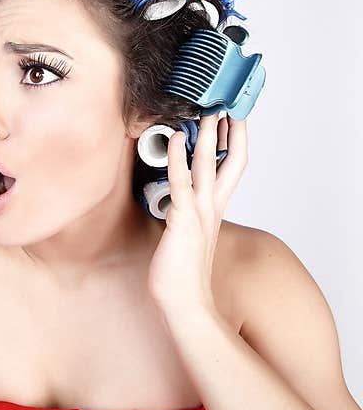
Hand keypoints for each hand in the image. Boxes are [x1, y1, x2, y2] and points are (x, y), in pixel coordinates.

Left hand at [147, 112, 247, 313]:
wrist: (184, 304)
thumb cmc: (181, 275)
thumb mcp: (187, 237)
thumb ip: (186, 218)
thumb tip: (177, 205)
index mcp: (214, 211)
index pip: (231, 169)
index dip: (234, 143)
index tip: (233, 120)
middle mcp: (211, 209)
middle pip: (227, 161)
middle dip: (228, 132)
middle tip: (226, 105)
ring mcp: (198, 213)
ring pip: (206, 166)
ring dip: (205, 137)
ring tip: (203, 111)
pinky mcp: (181, 219)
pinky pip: (180, 182)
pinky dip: (177, 158)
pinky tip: (174, 139)